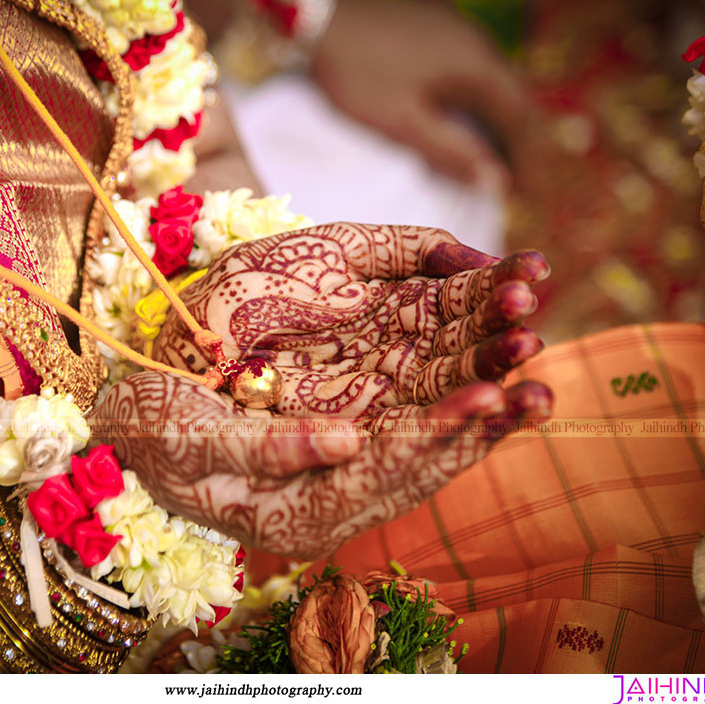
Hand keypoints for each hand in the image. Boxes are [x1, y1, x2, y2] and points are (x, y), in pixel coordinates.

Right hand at [93, 370, 551, 557]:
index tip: (487, 399)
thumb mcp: (192, 440)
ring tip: (535, 380)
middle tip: (537, 390)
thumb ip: (269, 449)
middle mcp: (333, 505)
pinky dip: (450, 407)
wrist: (133, 437)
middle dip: (480, 428)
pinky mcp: (346, 455)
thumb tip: (348, 442)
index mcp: (298, 515)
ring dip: (480, 418)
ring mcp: (343, 483)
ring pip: (425, 453)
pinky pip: (408, 434)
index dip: (436, 438)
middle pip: (421, 469)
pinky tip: (488, 380)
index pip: (383, 477)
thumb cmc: (152, 436)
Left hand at [153, 223, 549, 427]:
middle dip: (495, 352)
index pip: (457, 309)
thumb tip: (471, 255)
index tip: (534, 274)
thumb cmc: (240, 294)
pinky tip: (459, 423)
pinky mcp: (331, 458)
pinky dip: (420, 443)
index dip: (495, 291)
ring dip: (474, 404)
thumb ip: (398, 245)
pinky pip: (384, 455)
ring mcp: (363, 415)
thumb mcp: (323, 251)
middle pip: (454, 364)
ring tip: (519, 393)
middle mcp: (385, 370)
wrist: (169, 343)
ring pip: (431, 414)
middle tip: (530, 337)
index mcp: (390, 317)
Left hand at [312, 0, 537, 190]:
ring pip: (495, 81)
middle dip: (519, 141)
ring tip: (495, 159)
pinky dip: (478, 98)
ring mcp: (458, 29)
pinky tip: (467, 119)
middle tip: (517, 183)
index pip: (520, 117)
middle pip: (514, 96)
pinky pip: (473, 67)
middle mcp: (476, 41)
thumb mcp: (401, 124)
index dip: (527, 158)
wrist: (316, 19)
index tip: (527, 194)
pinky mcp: (438, 26)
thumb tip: (497, 183)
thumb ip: (451, 153)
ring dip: (499, 120)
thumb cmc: (355, 75)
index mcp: (475, 65)